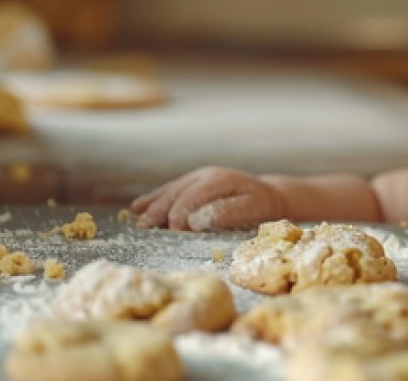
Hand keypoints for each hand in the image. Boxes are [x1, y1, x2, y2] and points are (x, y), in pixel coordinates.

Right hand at [129, 166, 287, 230]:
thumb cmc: (261, 208)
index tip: (172, 232)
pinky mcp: (193, 182)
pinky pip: (170, 189)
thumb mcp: (249, 210)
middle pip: (176, 193)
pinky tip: (137, 206)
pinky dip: (154, 198)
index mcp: (218, 180)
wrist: (269, 196)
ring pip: (170, 191)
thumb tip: (195, 220)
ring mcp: (197, 177)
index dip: (179, 215)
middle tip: (145, 229)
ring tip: (138, 222)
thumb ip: (224, 213)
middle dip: (160, 212)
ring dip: (153, 206)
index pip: (191, 198)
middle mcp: (205, 175)